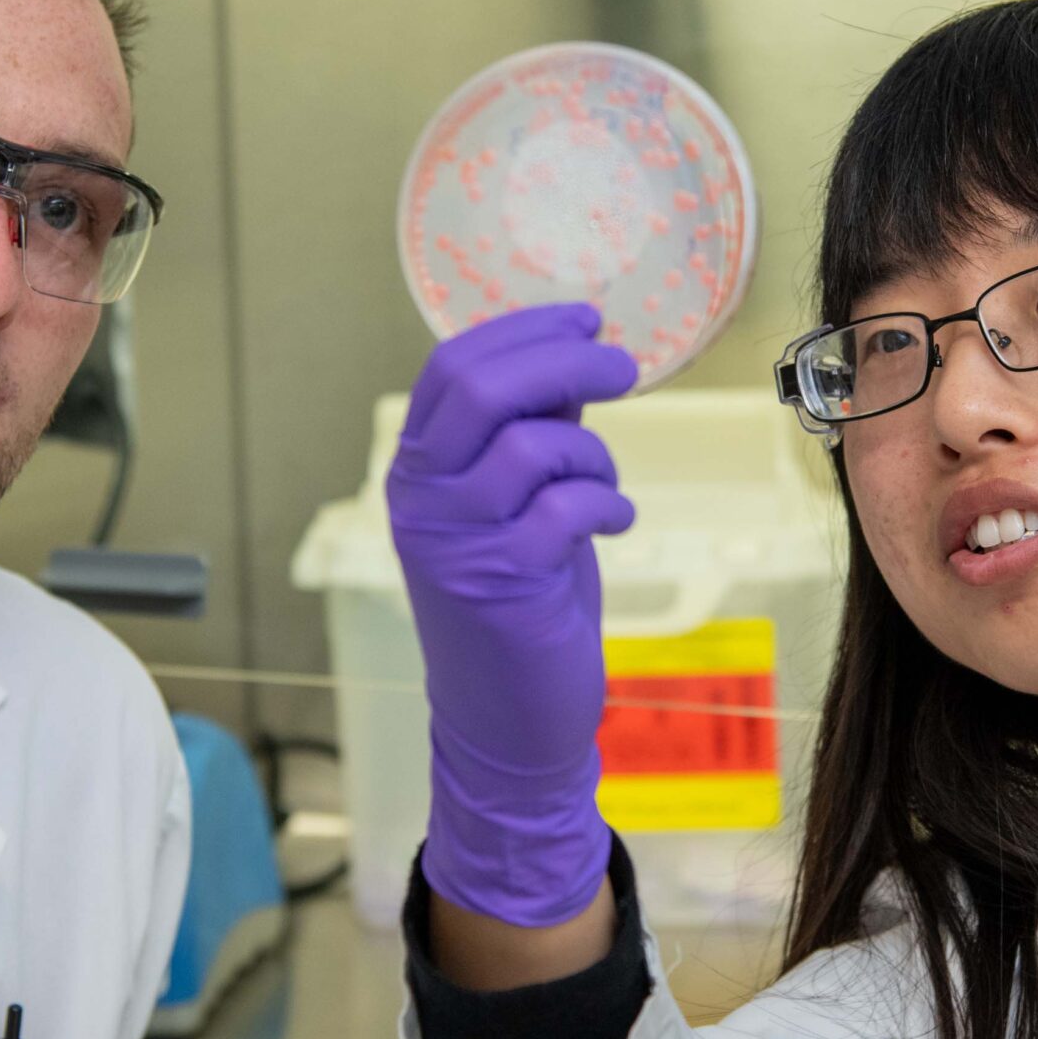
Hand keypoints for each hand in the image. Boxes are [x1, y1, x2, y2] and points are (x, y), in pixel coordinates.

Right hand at [387, 304, 637, 926]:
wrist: (503, 722)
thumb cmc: (517, 604)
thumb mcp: (515, 506)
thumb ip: (532, 433)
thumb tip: (575, 357)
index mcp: (416, 470)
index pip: (450, 368)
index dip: (522, 330)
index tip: (584, 316)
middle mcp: (420, 499)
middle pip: (479, 388)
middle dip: (561, 359)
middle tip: (621, 364)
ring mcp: (453, 541)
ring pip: (529, 445)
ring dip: (591, 453)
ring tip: (605, 486)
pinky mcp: (500, 581)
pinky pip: (565, 507)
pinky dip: (606, 503)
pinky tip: (613, 524)